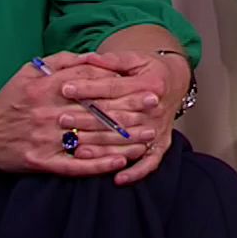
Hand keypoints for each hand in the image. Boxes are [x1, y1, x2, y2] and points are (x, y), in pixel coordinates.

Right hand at [0, 53, 154, 179]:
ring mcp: (45, 140)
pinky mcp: (41, 162)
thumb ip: (62, 61)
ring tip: (147, 137)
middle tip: (156, 110)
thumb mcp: (30, 70)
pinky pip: (75, 165)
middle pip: (97, 113)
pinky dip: (99, 164)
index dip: (122, 87)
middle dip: (130, 111)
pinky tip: (120, 162)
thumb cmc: (10, 98)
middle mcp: (47, 113)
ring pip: (91, 140)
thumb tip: (94, 57)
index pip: (92, 86)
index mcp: (47, 88)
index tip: (146, 87)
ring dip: (122, 139)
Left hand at [57, 51, 177, 184]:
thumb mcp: (134, 58)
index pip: (114, 88)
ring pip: (127, 141)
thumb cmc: (149, 69)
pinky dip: (135, 172)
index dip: (89, 88)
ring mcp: (159, 129)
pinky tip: (117, 179)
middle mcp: (156, 109)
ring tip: (75, 147)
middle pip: (118, 117)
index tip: (66, 88)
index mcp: (151, 84)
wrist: (175, 83)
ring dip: (101, 147)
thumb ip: (112, 60)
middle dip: (87, 118)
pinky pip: (149, 163)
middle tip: (60, 119)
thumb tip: (88, 58)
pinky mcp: (162, 145)